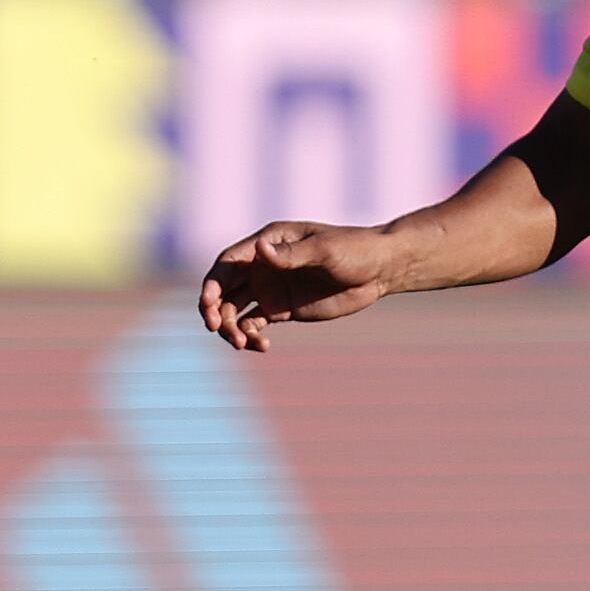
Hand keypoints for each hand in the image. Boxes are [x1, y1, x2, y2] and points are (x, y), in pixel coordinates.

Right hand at [200, 222, 405, 350]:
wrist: (379, 270)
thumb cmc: (354, 250)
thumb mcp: (325, 250)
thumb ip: (292, 255)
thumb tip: (260, 250)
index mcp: (267, 243)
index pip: (227, 263)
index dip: (212, 283)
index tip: (210, 304)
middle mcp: (262, 265)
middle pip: (223, 288)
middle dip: (214, 309)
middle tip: (217, 329)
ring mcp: (269, 288)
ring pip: (233, 309)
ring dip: (230, 327)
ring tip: (242, 343)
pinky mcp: (281, 309)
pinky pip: (253, 324)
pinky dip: (250, 337)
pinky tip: (262, 347)